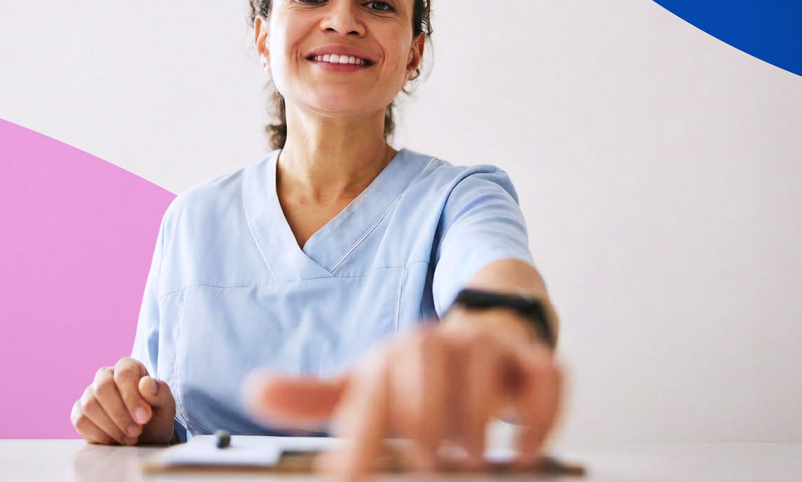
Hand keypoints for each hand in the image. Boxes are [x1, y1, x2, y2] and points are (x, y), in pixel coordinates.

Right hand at [71, 357, 176, 444]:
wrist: (145, 439)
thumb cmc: (155, 418)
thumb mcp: (166, 407)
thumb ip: (160, 393)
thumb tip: (146, 383)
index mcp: (128, 368)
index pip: (124, 372)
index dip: (132, 396)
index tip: (144, 418)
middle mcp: (106, 376)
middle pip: (103, 387)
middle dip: (120, 413)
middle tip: (136, 431)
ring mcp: (90, 394)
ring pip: (90, 404)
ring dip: (111, 426)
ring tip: (129, 438)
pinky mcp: (80, 413)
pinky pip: (80, 420)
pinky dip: (98, 434)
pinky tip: (113, 440)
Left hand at [246, 324, 563, 479]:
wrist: (486, 334)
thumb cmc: (420, 375)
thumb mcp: (366, 386)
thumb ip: (314, 397)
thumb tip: (257, 390)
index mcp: (392, 357)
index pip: (372, 390)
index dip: (362, 438)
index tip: (355, 481)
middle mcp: (438, 345)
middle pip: (425, 357)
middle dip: (424, 416)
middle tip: (425, 466)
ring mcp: (487, 349)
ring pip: (482, 363)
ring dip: (476, 417)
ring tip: (468, 460)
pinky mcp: (532, 361)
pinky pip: (545, 375)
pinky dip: (538, 414)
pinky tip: (521, 451)